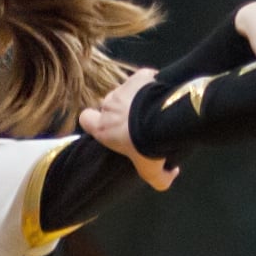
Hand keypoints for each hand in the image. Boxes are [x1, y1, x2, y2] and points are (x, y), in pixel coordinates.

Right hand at [70, 69, 176, 188]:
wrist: (163, 120)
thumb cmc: (149, 147)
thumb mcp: (152, 171)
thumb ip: (160, 179)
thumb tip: (171, 174)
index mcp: (103, 128)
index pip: (85, 119)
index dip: (93, 121)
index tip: (107, 125)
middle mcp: (109, 106)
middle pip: (107, 104)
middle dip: (119, 109)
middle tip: (138, 119)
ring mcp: (123, 89)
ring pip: (125, 90)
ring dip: (135, 96)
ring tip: (153, 106)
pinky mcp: (140, 77)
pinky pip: (143, 78)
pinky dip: (151, 83)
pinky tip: (161, 91)